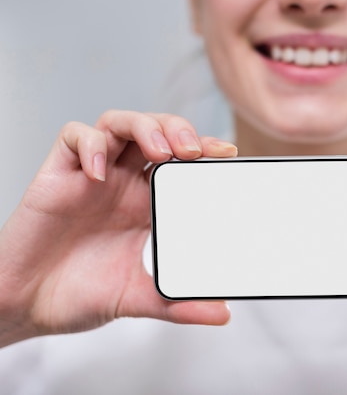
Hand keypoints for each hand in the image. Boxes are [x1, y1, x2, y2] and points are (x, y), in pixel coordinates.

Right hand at [0, 110, 236, 346]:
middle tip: (194, 151)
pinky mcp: (57, 175)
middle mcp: (123, 183)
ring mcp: (92, 176)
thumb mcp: (137, 298)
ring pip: (119, 124)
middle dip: (177, 130)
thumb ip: (177, 304)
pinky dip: (90, 145)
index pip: (181, 162)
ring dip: (143, 127)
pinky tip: (100, 171)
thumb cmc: (79, 293)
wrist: (25, 305)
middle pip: (155, 131)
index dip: (204, 149)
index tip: (228, 153)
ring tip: (160, 151)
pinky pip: (72, 138)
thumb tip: (222, 314)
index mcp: (147, 203)